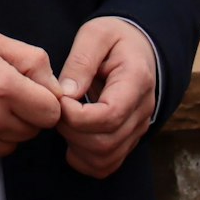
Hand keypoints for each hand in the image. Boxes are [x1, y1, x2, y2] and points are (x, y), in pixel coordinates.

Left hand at [54, 17, 155, 177]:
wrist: (139, 47)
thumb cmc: (115, 38)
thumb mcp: (96, 34)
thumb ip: (81, 61)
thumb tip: (66, 93)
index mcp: (136, 81)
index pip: (109, 115)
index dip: (76, 115)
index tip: (60, 100)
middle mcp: (142, 111)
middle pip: (105, 143)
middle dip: (70, 131)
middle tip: (56, 109)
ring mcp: (138, 129)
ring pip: (105, 159)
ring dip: (75, 146)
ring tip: (64, 120)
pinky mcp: (128, 140)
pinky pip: (106, 165)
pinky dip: (83, 159)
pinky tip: (73, 136)